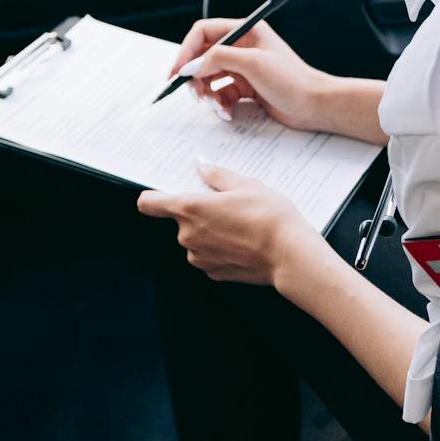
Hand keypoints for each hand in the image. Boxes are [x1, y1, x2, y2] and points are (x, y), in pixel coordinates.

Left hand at [137, 164, 335, 290]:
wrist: (290, 254)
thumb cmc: (269, 217)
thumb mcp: (245, 184)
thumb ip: (217, 176)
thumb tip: (203, 168)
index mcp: (190, 209)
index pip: (149, 204)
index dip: (153, 197)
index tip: (162, 194)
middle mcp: (187, 235)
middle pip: (180, 220)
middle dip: (199, 213)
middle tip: (226, 206)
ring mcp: (199, 256)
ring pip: (196, 238)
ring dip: (210, 231)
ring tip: (240, 225)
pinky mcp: (214, 272)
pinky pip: (209, 255)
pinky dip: (221, 249)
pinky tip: (243, 242)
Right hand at [168, 17, 327, 129]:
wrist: (315, 106)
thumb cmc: (294, 80)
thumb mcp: (253, 63)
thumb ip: (218, 58)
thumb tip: (191, 65)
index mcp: (245, 32)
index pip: (203, 33)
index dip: (187, 50)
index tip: (179, 71)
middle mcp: (241, 48)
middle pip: (202, 57)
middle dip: (195, 77)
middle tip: (195, 93)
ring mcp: (242, 69)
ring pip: (209, 78)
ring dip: (207, 94)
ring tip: (216, 106)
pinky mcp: (244, 88)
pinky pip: (220, 94)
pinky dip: (219, 104)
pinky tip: (228, 112)